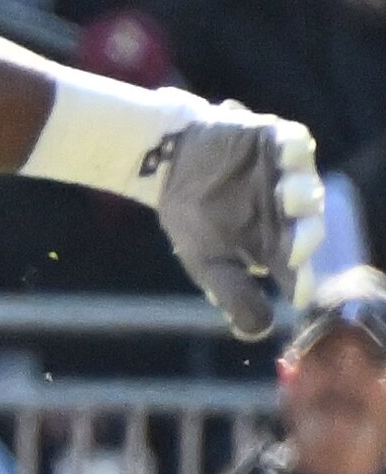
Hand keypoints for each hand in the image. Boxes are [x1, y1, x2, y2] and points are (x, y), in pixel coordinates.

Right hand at [147, 106, 322, 340]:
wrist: (164, 164)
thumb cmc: (191, 217)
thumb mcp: (207, 262)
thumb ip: (233, 294)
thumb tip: (257, 333)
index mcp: (278, 244)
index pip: (299, 266)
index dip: (302, 280)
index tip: (298, 295)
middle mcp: (290, 212)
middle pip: (309, 226)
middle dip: (304, 237)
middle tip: (295, 247)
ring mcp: (287, 174)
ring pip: (306, 185)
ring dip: (300, 195)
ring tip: (287, 200)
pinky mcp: (277, 140)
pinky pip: (295, 143)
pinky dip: (292, 150)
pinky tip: (283, 156)